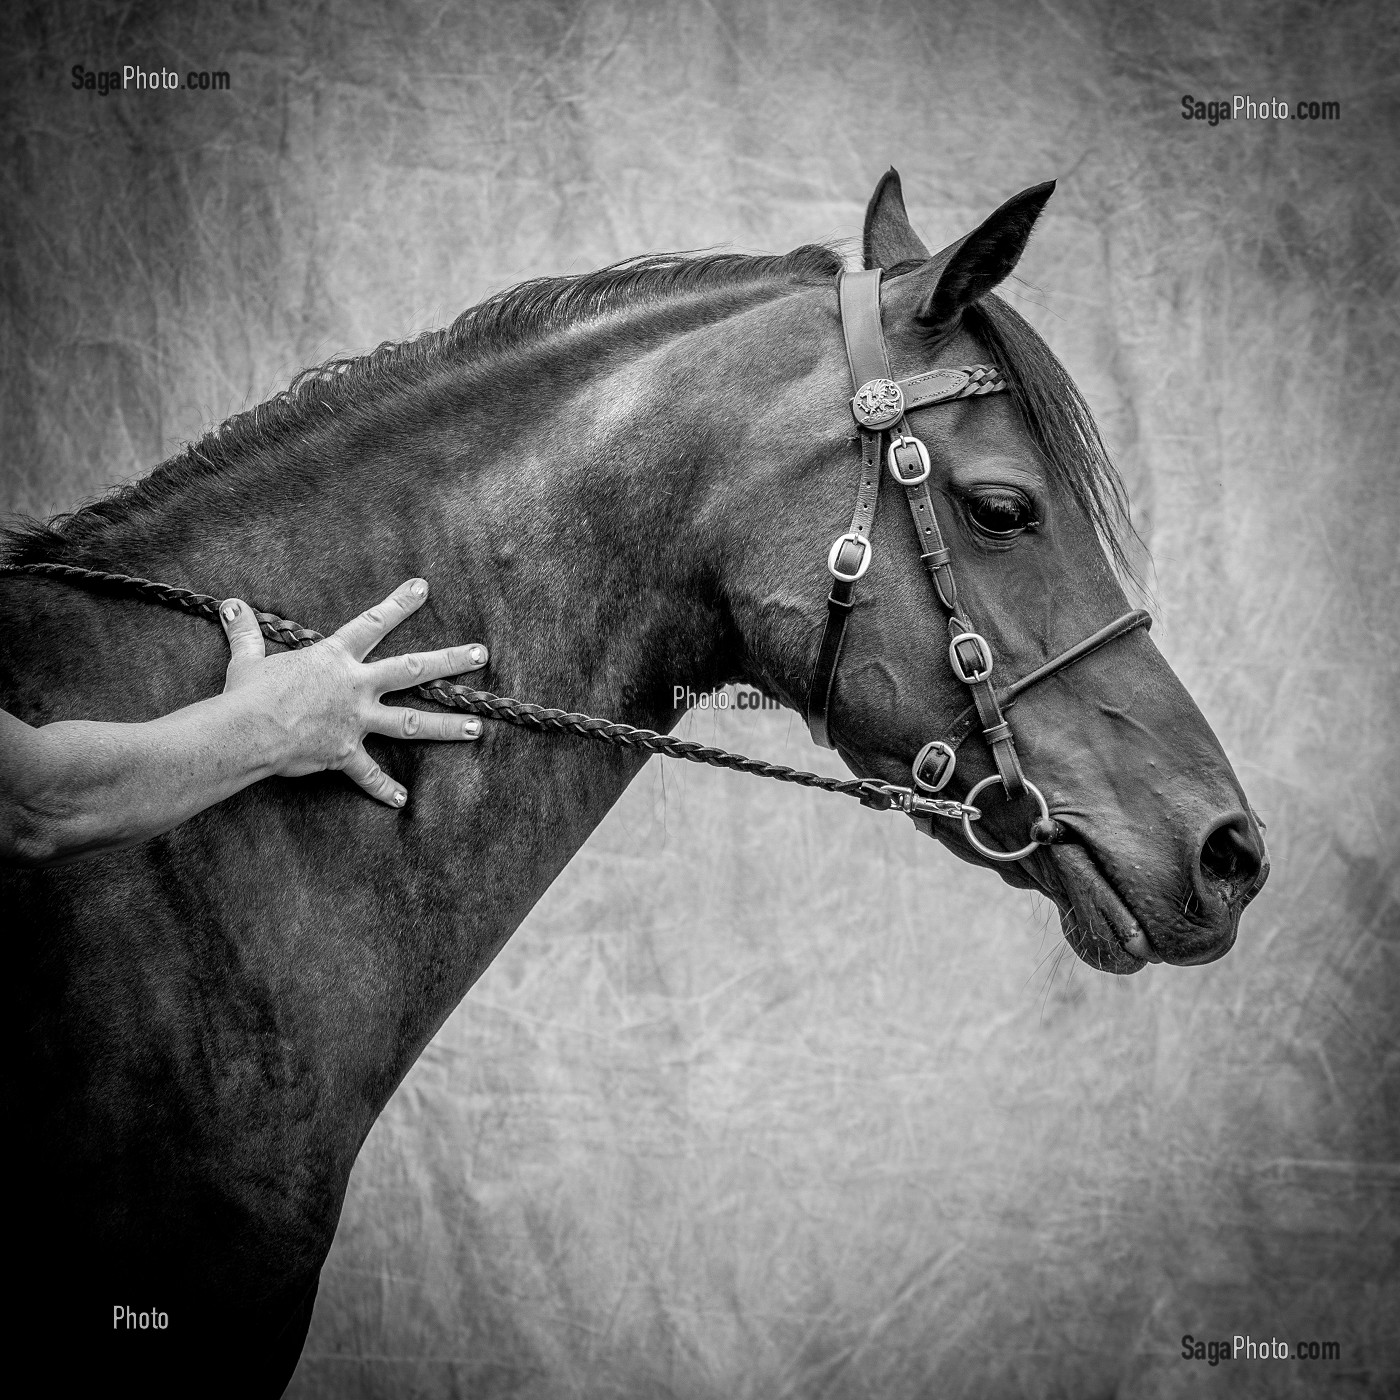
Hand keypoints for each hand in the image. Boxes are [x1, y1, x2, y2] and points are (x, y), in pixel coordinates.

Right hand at [218, 578, 486, 807]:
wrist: (246, 731)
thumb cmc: (248, 693)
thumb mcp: (248, 659)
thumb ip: (247, 633)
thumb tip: (230, 606)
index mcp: (334, 658)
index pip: (373, 623)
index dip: (399, 604)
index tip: (424, 587)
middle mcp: (355, 686)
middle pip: (413, 669)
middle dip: (451, 661)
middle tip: (483, 655)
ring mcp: (356, 721)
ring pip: (411, 722)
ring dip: (446, 727)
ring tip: (477, 729)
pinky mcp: (346, 752)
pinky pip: (369, 774)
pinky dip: (383, 788)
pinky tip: (401, 800)